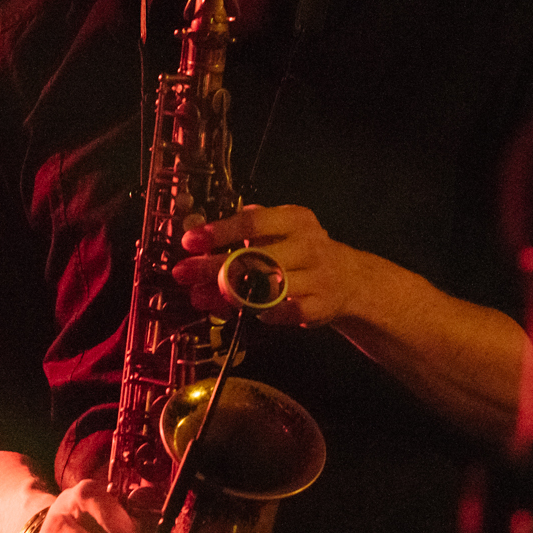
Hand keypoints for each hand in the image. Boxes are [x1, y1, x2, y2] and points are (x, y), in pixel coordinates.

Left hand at [174, 204, 361, 328]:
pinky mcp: (319, 307)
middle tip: (183, 273)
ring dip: (226, 294)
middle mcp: (308, 245)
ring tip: (199, 297)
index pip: (254, 222)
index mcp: (295, 219)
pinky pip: (280, 312)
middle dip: (214, 267)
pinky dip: (258, 312)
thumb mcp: (281, 230)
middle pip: (256, 257)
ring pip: (265, 288)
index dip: (220, 231)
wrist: (349, 278)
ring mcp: (316, 277)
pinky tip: (241, 309)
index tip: (190, 241)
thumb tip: (199, 241)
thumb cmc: (301, 251)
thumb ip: (246, 232)